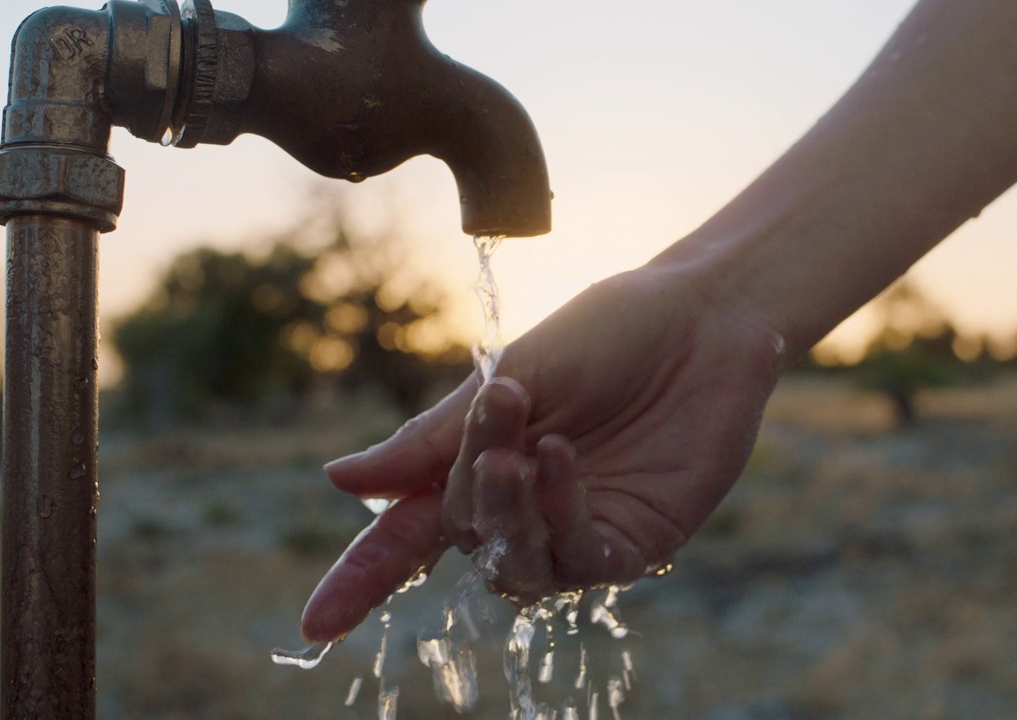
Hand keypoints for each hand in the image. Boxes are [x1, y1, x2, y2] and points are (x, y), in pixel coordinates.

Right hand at [300, 265, 785, 642]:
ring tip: (518, 453)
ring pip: (518, 566)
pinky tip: (561, 459)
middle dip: (468, 486)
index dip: (363, 579)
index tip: (314, 626)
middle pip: (463, 536)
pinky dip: (560, 514)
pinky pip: (581, 559)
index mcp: (481, 462)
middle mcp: (524, 506)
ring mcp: (577, 528)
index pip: (409, 535)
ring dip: (506, 515)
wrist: (702, 316)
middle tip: (498, 418)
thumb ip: (437, 438)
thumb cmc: (607, 334)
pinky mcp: (634, 540)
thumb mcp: (516, 373)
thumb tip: (339, 481)